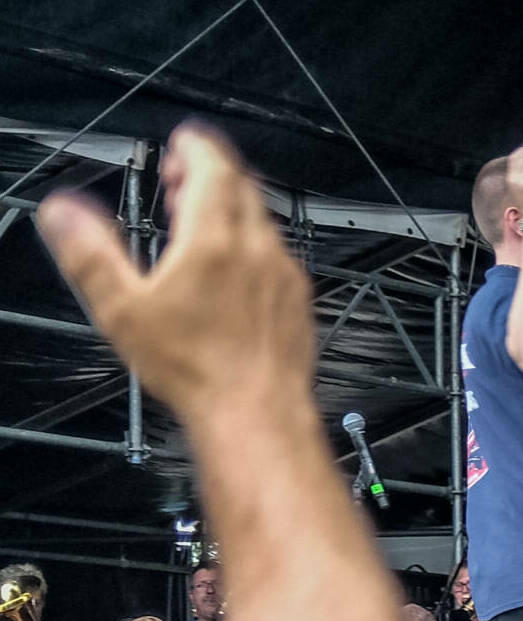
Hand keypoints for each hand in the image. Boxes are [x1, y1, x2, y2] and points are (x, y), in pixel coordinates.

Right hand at [37, 125, 313, 419]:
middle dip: (210, 173)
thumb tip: (62, 210)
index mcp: (215, 240)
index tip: (182, 142)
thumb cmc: (194, 368)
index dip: (196, 147)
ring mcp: (285, 275)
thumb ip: (91, 251)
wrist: (258, 414)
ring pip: (261, 221)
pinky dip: (250, 243)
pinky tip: (230, 268)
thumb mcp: (122, 307)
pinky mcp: (299, 301)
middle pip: (242, 188)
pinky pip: (276, 255)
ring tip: (196, 221)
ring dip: (230, 208)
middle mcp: (258, 250)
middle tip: (180, 178)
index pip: (214, 167)